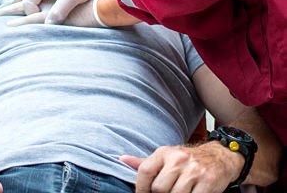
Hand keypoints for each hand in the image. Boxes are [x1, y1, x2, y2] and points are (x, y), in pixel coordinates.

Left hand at [121, 141, 243, 192]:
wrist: (219, 157)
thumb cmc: (188, 160)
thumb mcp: (166, 157)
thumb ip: (145, 162)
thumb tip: (122, 160)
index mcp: (165, 153)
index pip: (145, 170)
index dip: (140, 188)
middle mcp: (178, 159)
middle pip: (159, 188)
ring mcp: (194, 170)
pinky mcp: (207, 182)